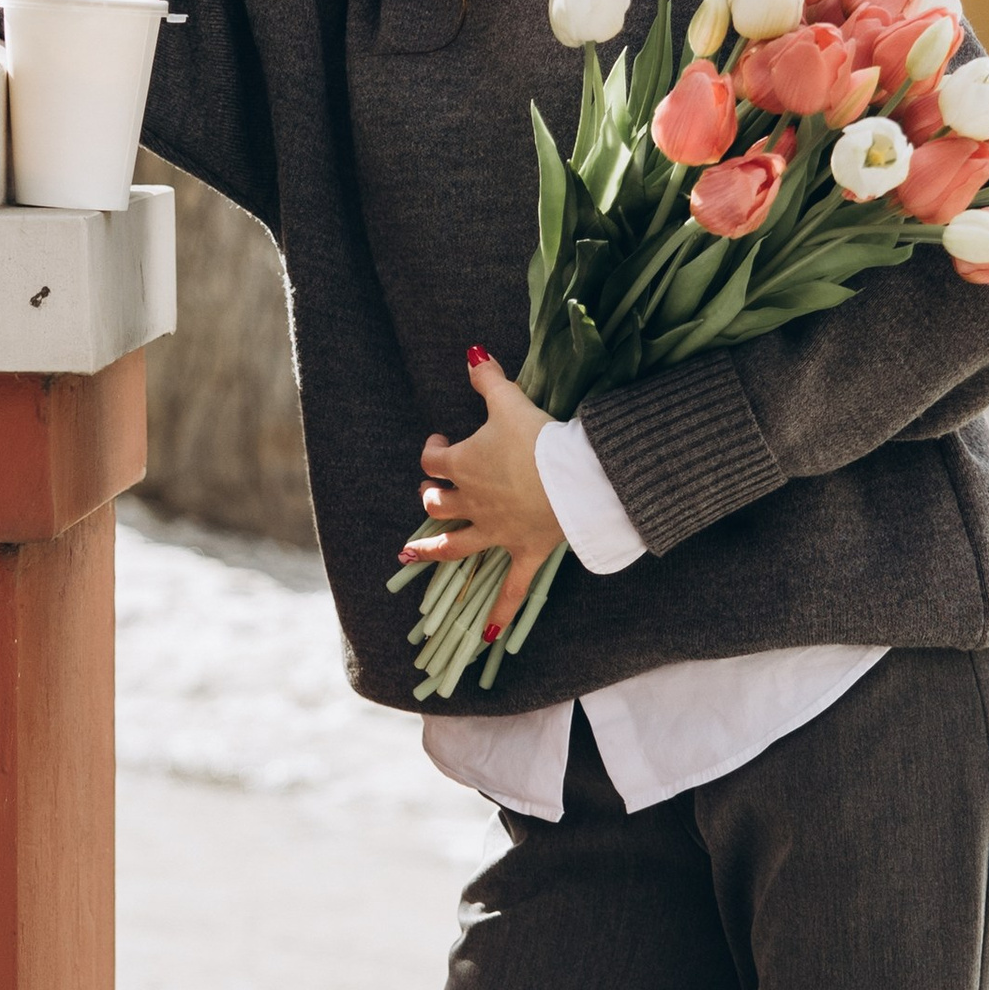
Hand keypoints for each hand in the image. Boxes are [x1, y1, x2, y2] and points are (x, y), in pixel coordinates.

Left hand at [409, 354, 562, 631]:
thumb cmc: (540, 436)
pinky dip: (500, 613)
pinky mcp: (525, 551)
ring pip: (455, 544)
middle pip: (437, 503)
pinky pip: (510, 588)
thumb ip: (487, 376)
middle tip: (434, 492)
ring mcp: (496, 531)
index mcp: (464, 465)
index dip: (432, 449)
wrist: (576, 475)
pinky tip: (488, 638)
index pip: (434, 458)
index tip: (441, 440)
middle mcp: (473, 502)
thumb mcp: (510, 400)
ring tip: (412, 556)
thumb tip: (471, 351)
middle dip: (432, 497)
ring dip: (432, 550)